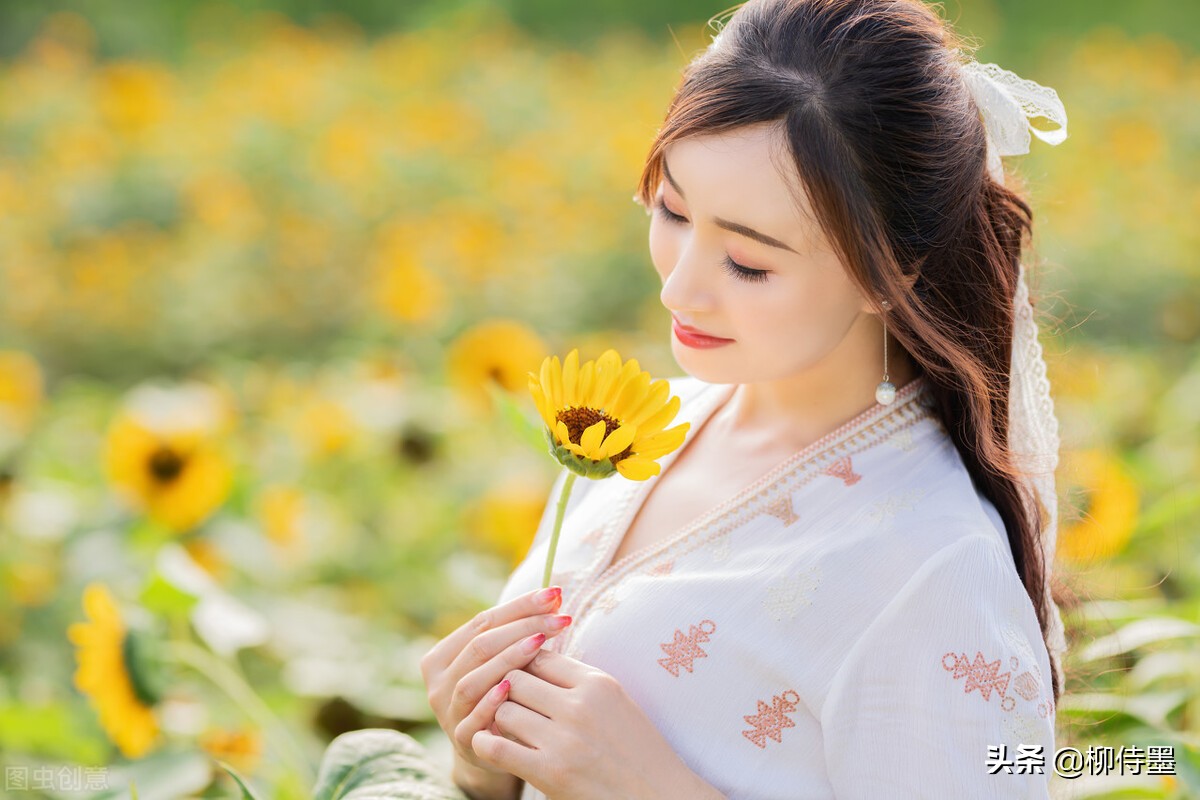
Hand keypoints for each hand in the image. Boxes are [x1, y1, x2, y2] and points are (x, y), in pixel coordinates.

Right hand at [420, 586, 573, 778]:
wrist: (499, 750)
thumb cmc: (508, 696)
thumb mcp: (507, 663)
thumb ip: (520, 633)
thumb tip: (554, 595)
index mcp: (444, 655)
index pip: (483, 621)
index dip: (520, 606)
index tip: (555, 594)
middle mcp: (439, 682)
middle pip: (479, 647)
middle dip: (523, 627)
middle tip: (560, 618)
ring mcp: (448, 712)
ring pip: (472, 680)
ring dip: (507, 659)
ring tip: (540, 643)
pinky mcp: (462, 741)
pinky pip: (472, 719)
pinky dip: (490, 702)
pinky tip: (512, 686)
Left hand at [469, 648, 716, 799]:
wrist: (658, 796)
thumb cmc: (638, 751)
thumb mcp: (616, 702)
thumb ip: (580, 680)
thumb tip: (538, 658)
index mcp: (598, 684)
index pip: (539, 656)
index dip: (525, 667)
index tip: (524, 682)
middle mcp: (580, 706)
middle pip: (516, 678)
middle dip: (508, 691)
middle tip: (511, 706)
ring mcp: (564, 740)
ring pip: (503, 709)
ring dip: (499, 719)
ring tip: (506, 729)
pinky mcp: (550, 772)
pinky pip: (497, 746)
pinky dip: (485, 744)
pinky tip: (490, 745)